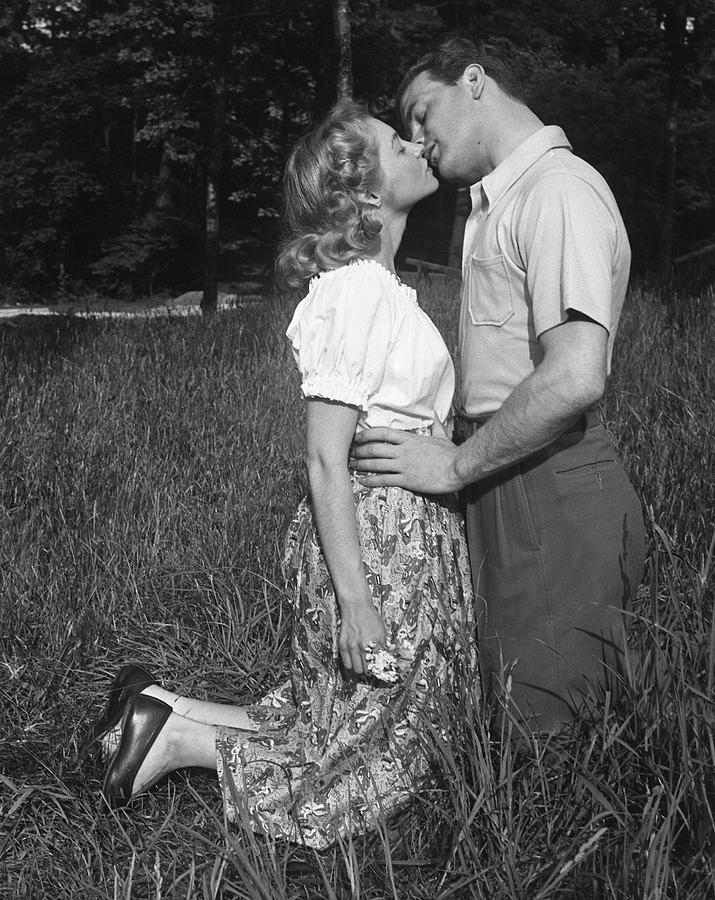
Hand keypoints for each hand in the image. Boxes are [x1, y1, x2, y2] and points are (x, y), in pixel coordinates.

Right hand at [339, 596, 385, 675]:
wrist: (356, 606)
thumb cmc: (370, 617)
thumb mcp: (382, 631)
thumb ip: (382, 647)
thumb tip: (385, 659)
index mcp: (374, 643)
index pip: (377, 665)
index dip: (379, 670)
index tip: (380, 670)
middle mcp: (362, 646)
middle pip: (366, 671)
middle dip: (370, 670)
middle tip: (371, 667)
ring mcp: (351, 647)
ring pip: (356, 670)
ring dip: (360, 669)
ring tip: (363, 665)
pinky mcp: (342, 645)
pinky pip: (346, 664)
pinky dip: (351, 665)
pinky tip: (355, 661)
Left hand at [350, 423, 464, 493]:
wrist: (458, 468)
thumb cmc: (451, 453)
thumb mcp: (442, 437)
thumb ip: (436, 426)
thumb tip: (436, 416)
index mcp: (409, 439)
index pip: (383, 433)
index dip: (367, 434)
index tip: (358, 437)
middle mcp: (403, 451)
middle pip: (375, 449)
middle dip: (361, 451)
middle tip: (351, 454)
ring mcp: (403, 465)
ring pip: (376, 464)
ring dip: (362, 465)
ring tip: (352, 467)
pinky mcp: (407, 480)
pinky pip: (385, 480)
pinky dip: (371, 480)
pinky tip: (362, 482)